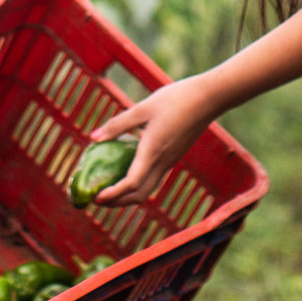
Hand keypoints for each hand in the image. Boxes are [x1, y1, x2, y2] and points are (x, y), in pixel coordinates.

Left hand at [87, 76, 219, 205]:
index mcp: (153, 152)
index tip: (96, 197)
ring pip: (148, 189)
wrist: (208, 99)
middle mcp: (163, 163)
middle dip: (118, 201)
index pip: (132, 184)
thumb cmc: (174, 100)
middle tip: (96, 198)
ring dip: (127, 195)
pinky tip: (125, 171)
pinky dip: (137, 184)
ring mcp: (170, 161)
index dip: (113, 194)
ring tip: (108, 190)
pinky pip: (154, 178)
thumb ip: (117, 125)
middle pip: (140, 195)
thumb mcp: (142, 109)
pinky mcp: (174, 157)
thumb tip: (93, 138)